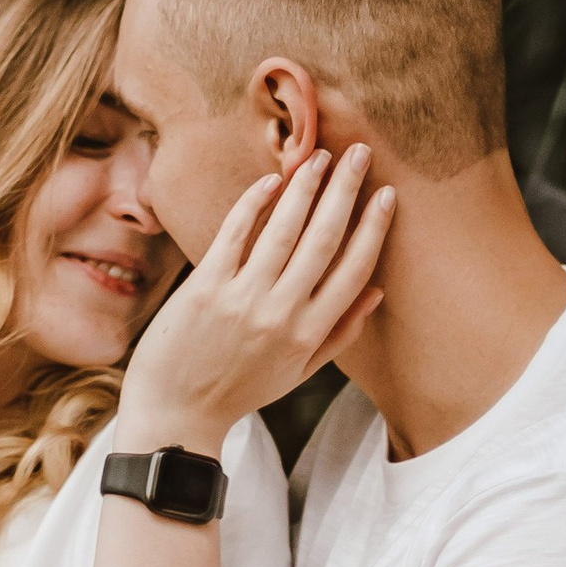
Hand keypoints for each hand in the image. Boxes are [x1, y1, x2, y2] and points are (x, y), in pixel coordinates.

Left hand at [118, 144, 391, 448]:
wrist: (178, 413)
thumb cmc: (240, 390)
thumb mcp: (300, 372)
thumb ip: (340, 333)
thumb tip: (376, 292)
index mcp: (309, 334)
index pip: (354, 270)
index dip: (373, 228)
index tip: (387, 193)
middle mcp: (281, 313)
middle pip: (323, 240)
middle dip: (345, 192)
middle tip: (360, 154)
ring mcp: (242, 298)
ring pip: (283, 231)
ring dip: (304, 187)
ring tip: (319, 156)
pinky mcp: (205, 287)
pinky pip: (235, 234)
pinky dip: (255, 204)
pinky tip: (271, 180)